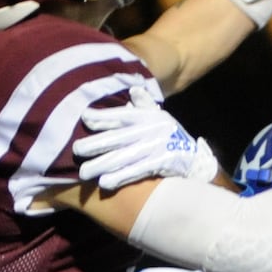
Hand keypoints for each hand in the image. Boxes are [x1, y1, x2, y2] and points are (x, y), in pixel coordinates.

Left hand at [74, 86, 219, 190]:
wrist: (195, 159)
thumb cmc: (169, 137)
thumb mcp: (159, 117)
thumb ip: (144, 104)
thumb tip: (133, 89)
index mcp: (147, 117)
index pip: (121, 115)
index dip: (103, 117)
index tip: (84, 118)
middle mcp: (150, 130)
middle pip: (118, 137)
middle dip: (96, 144)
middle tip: (76, 150)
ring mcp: (156, 147)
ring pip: (124, 156)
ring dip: (102, 165)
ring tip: (84, 173)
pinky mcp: (161, 163)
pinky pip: (137, 171)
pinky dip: (120, 177)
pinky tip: (104, 183)